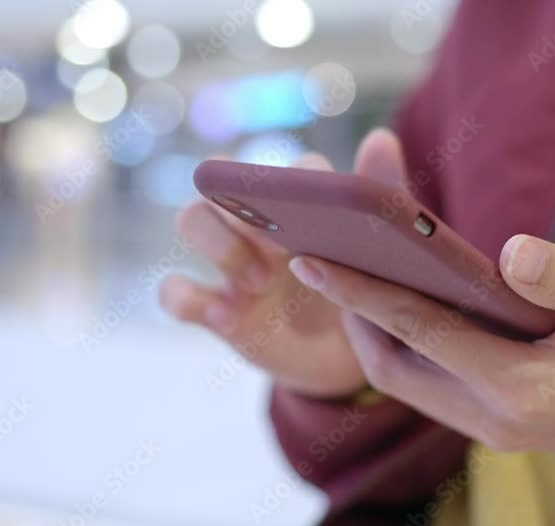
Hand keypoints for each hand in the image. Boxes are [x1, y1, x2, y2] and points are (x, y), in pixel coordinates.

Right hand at [160, 129, 410, 397]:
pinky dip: (189, 300)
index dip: (285, 180)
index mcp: (295, 202)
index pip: (279, 167)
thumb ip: (381, 197)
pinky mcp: (211, 306)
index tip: (309, 206)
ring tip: (257, 284)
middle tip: (277, 241)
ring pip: (190, 218)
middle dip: (240, 199)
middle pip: (219, 175)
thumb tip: (382, 137)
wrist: (344, 359)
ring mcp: (228, 262)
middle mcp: (254, 220)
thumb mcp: (376, 254)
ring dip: (219, 245)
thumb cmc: (358, 294)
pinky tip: (226, 317)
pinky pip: (172, 290)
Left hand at [287, 234, 554, 486]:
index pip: (418, 329)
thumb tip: (512, 250)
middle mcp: (493, 418)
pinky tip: (410, 308)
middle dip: (351, 314)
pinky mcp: (501, 426)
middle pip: (393, 364)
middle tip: (323, 258)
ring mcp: (494, 429)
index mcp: (521, 386)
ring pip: (407, 381)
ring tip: (355, 277)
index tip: (310, 258)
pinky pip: (432, 387)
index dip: (360, 291)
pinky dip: (408, 347)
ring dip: (375, 333)